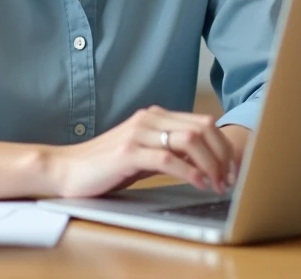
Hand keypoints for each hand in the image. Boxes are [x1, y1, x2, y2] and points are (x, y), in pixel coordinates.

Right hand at [49, 106, 238, 198]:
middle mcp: (150, 118)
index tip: (233, 169)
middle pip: (203, 128)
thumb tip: (206, 162)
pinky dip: (190, 172)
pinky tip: (198, 184)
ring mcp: (139, 133)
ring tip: (217, 184)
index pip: (203, 123)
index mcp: (156, 116)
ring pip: (190, 141)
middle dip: (223, 156)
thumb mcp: (144, 154)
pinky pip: (168, 158)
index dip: (224, 146)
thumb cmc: (106, 165)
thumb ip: (171, 151)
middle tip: (229, 180)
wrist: (66, 169)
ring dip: (211, 165)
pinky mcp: (128, 151)